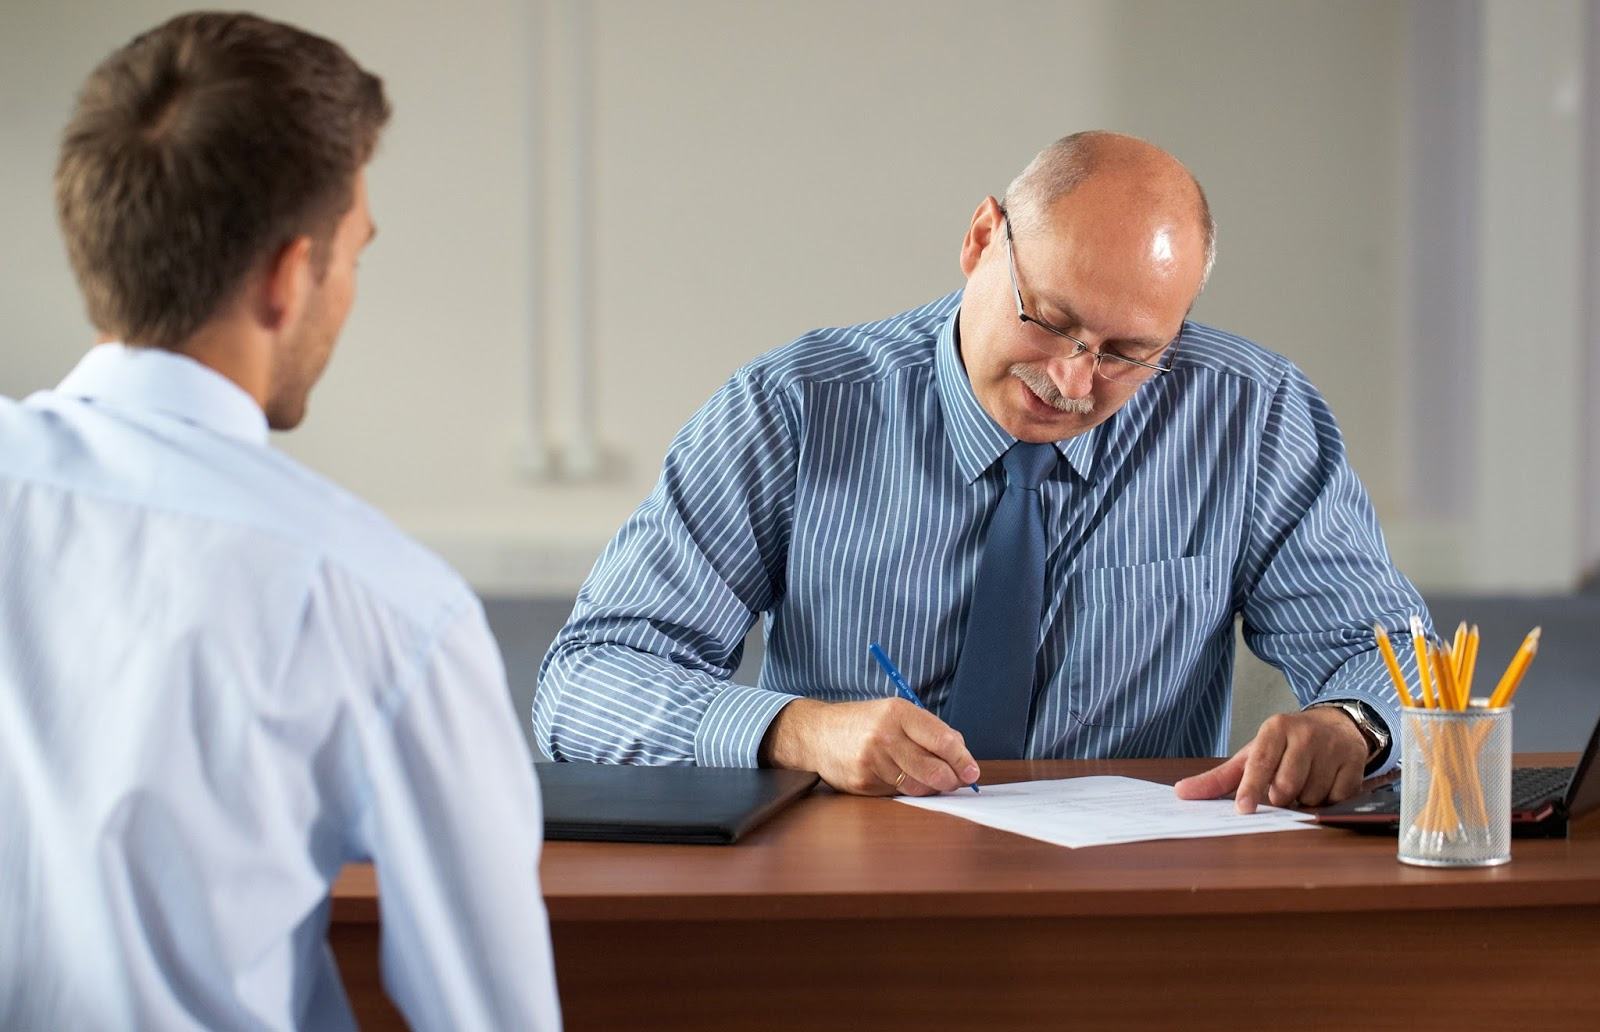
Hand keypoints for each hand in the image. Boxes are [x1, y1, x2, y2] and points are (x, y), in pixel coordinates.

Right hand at [759, 697, 980, 795]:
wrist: (817, 733)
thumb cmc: (864, 722)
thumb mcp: (895, 712)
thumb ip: (928, 730)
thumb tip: (962, 756)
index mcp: (898, 712)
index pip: (943, 741)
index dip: (963, 760)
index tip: (973, 772)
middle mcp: (885, 736)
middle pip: (934, 770)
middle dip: (951, 780)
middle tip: (957, 781)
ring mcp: (872, 762)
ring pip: (918, 786)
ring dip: (929, 787)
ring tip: (928, 779)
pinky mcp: (862, 783)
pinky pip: (897, 794)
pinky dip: (905, 789)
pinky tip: (897, 777)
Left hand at [1172, 708, 1367, 812]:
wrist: (1335, 726)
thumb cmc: (1285, 747)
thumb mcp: (1251, 755)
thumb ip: (1218, 778)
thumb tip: (1182, 793)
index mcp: (1275, 729)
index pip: (1260, 763)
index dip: (1251, 788)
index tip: (1243, 809)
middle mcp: (1305, 734)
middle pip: (1287, 786)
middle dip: (1281, 797)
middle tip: (1283, 788)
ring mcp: (1333, 748)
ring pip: (1312, 796)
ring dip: (1305, 799)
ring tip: (1305, 781)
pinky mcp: (1355, 763)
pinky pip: (1336, 799)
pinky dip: (1328, 800)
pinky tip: (1325, 783)